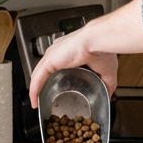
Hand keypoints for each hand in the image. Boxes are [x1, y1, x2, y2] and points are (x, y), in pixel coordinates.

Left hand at [27, 0, 142, 106]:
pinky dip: (34, 90)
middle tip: (43, 98)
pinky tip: (34, 100)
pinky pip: (37, 78)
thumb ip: (106, 86)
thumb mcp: (107, 73)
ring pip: (39, 74)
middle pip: (46, 71)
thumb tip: (108, 97)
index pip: (58, 66)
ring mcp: (52, 56)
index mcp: (71, 52)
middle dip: (43, 84)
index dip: (55, 79)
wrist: (99, 41)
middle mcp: (59, 52)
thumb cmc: (103, 51)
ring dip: (36, 88)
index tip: (56, 90)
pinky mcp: (49, 60)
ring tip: (36, 101)